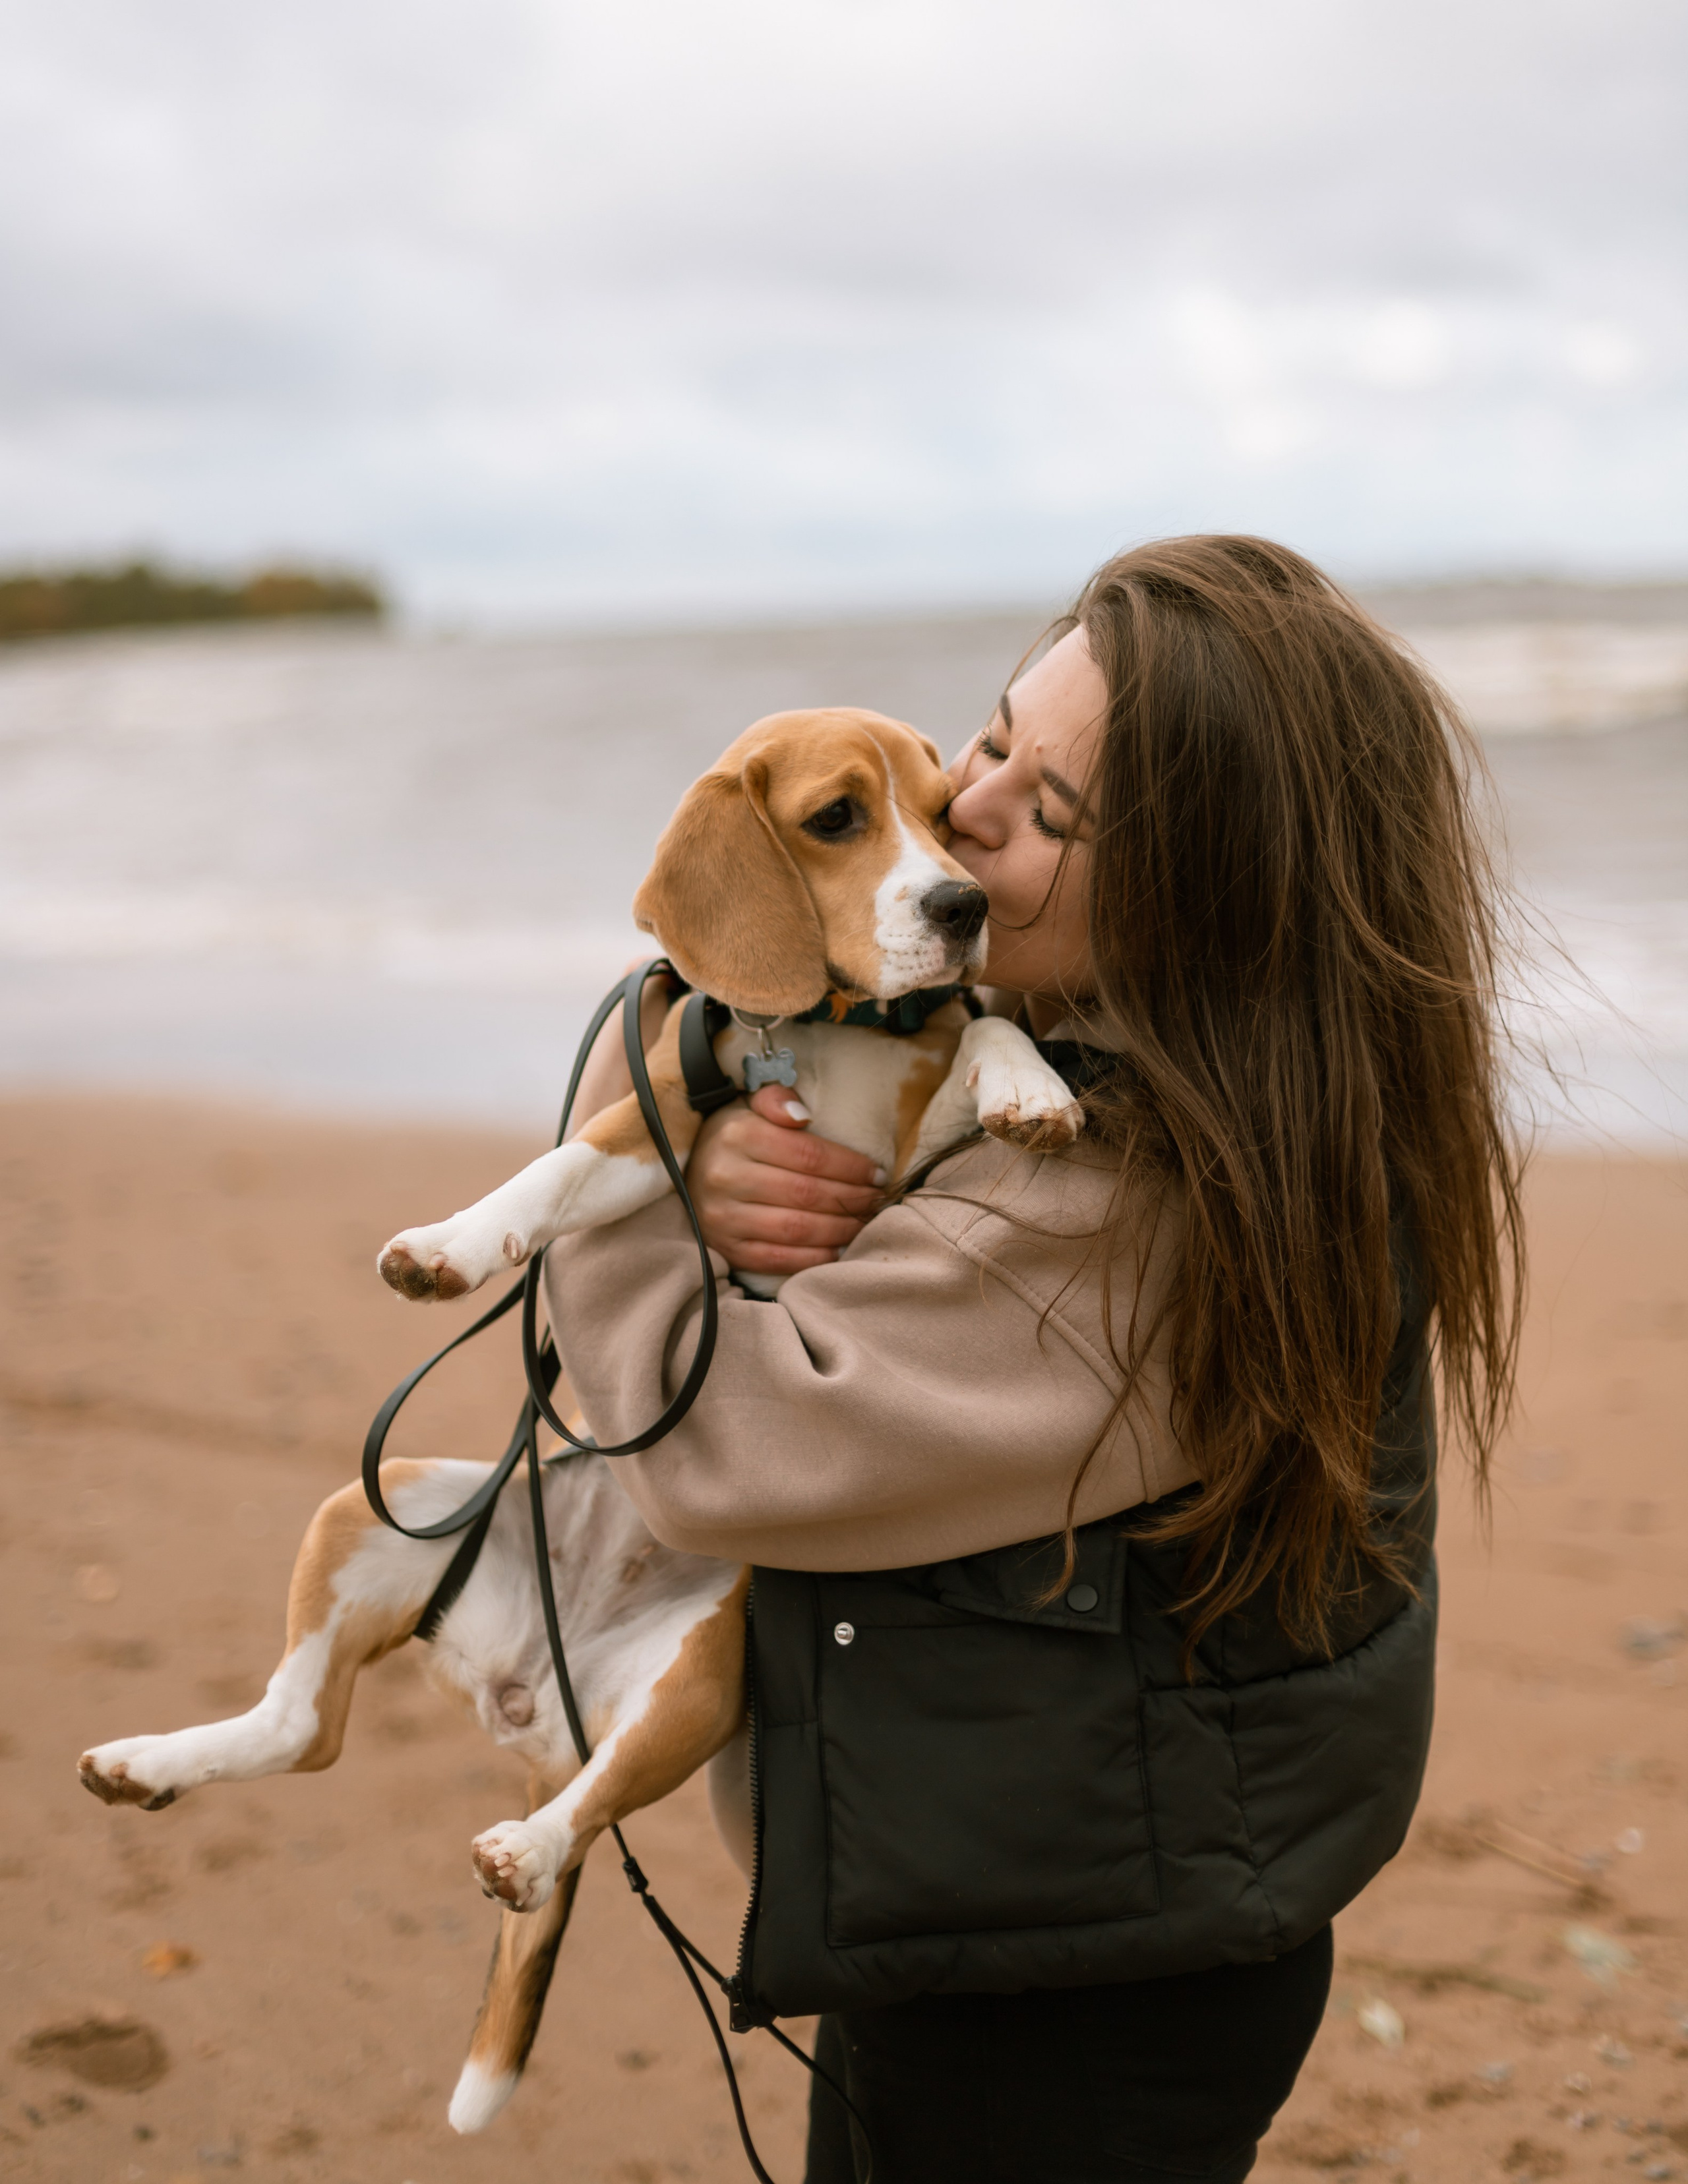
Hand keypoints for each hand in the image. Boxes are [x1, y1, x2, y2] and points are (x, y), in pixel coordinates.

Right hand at [688, 1087, 885, 1274]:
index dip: (850, 1167)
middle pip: (807, 1193)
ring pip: (796, 1228)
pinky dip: (812, 1258)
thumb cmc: (732, 1137)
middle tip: (877, 1201)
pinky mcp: (723, 1247)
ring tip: (863, 1223)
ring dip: (839, 1229)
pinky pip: (775, 1259)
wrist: (685, 1172)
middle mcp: (726, 1176)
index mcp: (738, 1135)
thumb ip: (776, 1099)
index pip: (809, 1155)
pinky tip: (837, 1250)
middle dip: (852, 1199)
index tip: (877, 1174)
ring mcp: (722, 1217)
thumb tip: (802, 1114)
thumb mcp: (749, 1106)